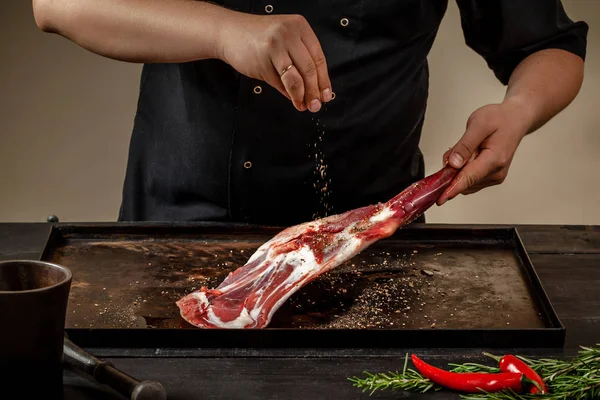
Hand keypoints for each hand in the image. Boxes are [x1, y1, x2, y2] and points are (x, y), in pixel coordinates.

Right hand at [217, 13, 331, 111]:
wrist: (229, 33)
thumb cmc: (258, 38)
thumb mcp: (285, 42)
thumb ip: (300, 62)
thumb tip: (313, 91)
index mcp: (299, 26)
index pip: (318, 57)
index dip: (324, 80)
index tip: (327, 95)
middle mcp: (288, 33)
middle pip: (309, 69)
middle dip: (314, 91)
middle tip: (316, 105)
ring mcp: (275, 46)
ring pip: (295, 78)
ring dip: (301, 95)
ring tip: (305, 105)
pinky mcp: (262, 60)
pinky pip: (280, 82)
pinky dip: (288, 94)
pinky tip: (292, 99)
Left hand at [437, 100, 531, 205]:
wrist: (515, 120)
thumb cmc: (500, 119)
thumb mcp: (478, 124)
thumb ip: (464, 145)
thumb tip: (453, 163)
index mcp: (495, 159)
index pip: (469, 178)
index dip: (452, 189)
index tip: (441, 199)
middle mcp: (496, 172)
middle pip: (464, 181)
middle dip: (452, 170)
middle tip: (457, 149)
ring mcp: (494, 177)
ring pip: (465, 182)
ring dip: (458, 170)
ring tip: (469, 148)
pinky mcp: (491, 177)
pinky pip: (469, 179)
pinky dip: (463, 170)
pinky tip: (469, 156)